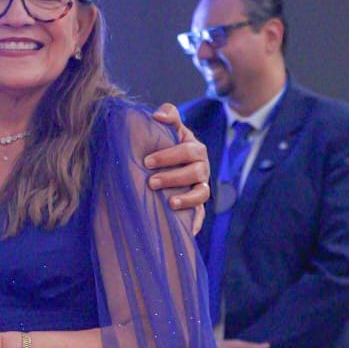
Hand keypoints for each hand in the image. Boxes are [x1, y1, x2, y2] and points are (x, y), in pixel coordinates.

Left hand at [147, 103, 210, 232]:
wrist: (170, 163)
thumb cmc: (167, 144)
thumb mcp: (170, 129)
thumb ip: (168, 116)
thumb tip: (158, 115)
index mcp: (195, 148)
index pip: (187, 150)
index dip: (169, 155)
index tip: (147, 161)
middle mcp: (201, 167)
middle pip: (194, 172)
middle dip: (173, 177)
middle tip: (151, 182)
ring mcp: (201, 186)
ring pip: (201, 193)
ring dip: (187, 199)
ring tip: (170, 202)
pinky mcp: (199, 204)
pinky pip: (201, 214)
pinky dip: (197, 222)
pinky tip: (188, 231)